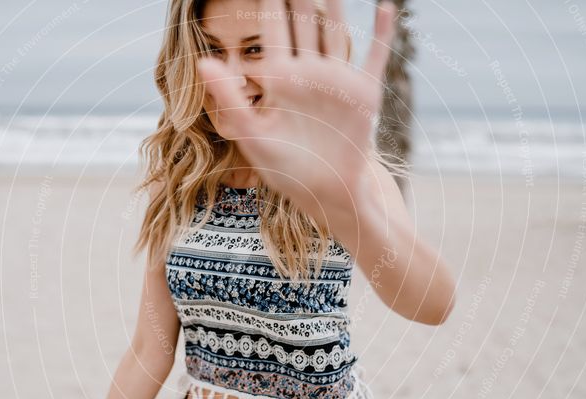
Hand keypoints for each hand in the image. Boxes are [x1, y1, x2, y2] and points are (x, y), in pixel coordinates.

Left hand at [196, 0, 395, 226]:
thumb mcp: (250, 133)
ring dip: (335, 5)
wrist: (325, 192)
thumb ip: (228, 97)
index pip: (273, 29)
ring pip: (335, 31)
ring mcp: (336, 80)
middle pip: (304, 22)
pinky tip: (385, 5)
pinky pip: (375, 56)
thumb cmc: (284, 169)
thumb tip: (200, 62)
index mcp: (279, 79)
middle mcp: (307, 73)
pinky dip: (382, 32)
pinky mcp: (363, 92)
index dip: (269, 2)